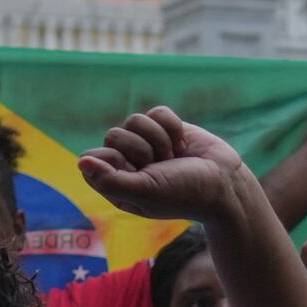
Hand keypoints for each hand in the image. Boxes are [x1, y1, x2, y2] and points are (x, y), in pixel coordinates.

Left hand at [77, 106, 256, 225]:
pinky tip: (183, 145)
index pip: (92, 158)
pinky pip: (156, 112)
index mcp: (117, 184)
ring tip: (173, 157)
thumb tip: (81, 162)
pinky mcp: (165, 127)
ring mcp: (146, 143)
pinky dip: (172, 126)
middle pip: (113, 135)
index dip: (112, 159)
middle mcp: (128, 163)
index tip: (134, 170)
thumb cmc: (184, 194)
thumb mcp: (146, 192)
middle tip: (160, 166)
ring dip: (158, 138)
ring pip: (134, 120)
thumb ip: (110, 180)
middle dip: (141, 148)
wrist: (224, 183)